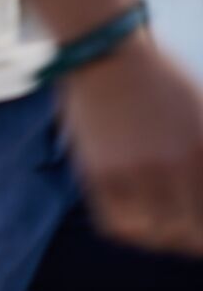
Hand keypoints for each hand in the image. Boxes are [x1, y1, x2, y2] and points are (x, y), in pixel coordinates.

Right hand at [60, 32, 202, 256]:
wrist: (105, 51)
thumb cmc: (158, 79)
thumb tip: (197, 187)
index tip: (198, 227)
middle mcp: (173, 167)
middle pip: (188, 236)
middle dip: (188, 239)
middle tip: (183, 231)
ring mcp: (134, 171)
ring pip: (153, 236)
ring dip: (158, 239)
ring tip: (156, 228)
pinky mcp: (98, 171)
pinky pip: (117, 225)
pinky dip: (129, 231)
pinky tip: (132, 220)